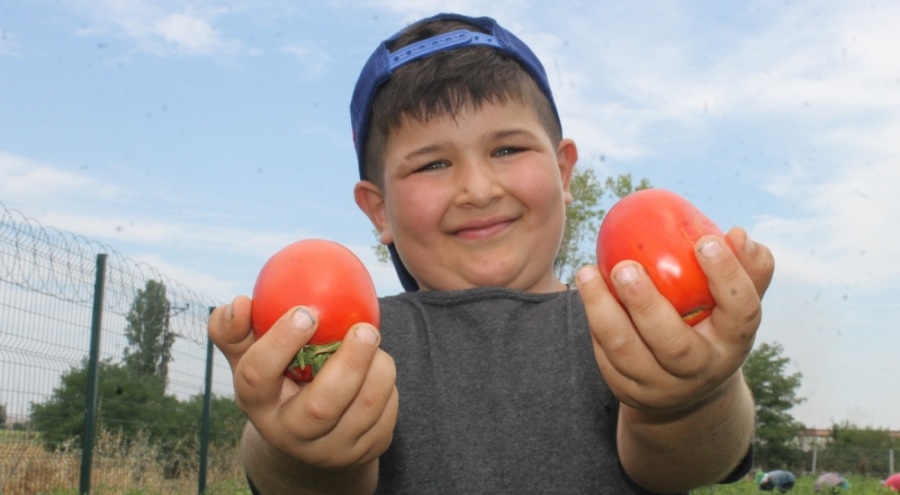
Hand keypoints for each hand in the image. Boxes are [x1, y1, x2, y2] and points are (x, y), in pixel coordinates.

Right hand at [208, 296, 397, 467]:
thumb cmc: (277, 378)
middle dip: (349, 363)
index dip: (280, 343)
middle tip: (366, 330)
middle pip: (322, 406)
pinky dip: (388, 385)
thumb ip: (236, 329)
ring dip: (378, 369)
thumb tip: (241, 303)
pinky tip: (378, 369)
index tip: (306, 312)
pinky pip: (386, 414)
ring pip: (365, 409)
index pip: (257, 377)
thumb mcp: (250, 356)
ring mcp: (330, 450)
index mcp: (257, 404)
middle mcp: (290, 435)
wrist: (307, 434)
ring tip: (374, 341)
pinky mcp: (364, 452)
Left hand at [576, 227, 773, 412]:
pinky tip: (587, 290)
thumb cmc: (715, 325)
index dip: (727, 276)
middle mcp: (700, 370)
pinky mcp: (629, 391)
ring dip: (602, 310)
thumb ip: (746, 267)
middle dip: (645, 303)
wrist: (689, 389)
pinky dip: (594, 322)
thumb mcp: (735, 303)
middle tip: (625, 267)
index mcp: (734, 342)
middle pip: (673, 343)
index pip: (741, 311)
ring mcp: (662, 387)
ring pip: (626, 352)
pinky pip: (606, 355)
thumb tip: (737, 233)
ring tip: (587, 273)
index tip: (706, 241)